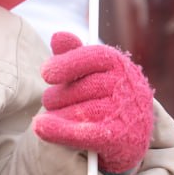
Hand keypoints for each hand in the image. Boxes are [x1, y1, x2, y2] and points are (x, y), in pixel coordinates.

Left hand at [32, 32, 155, 174]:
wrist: (133, 133)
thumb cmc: (103, 95)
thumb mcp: (91, 71)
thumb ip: (74, 54)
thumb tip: (57, 36)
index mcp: (118, 64)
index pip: (91, 57)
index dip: (66, 64)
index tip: (46, 74)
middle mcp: (126, 86)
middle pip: (77, 88)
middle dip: (57, 97)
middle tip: (56, 103)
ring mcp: (125, 112)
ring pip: (75, 111)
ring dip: (58, 116)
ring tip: (60, 118)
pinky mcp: (120, 138)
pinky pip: (84, 132)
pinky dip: (60, 130)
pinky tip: (40, 127)